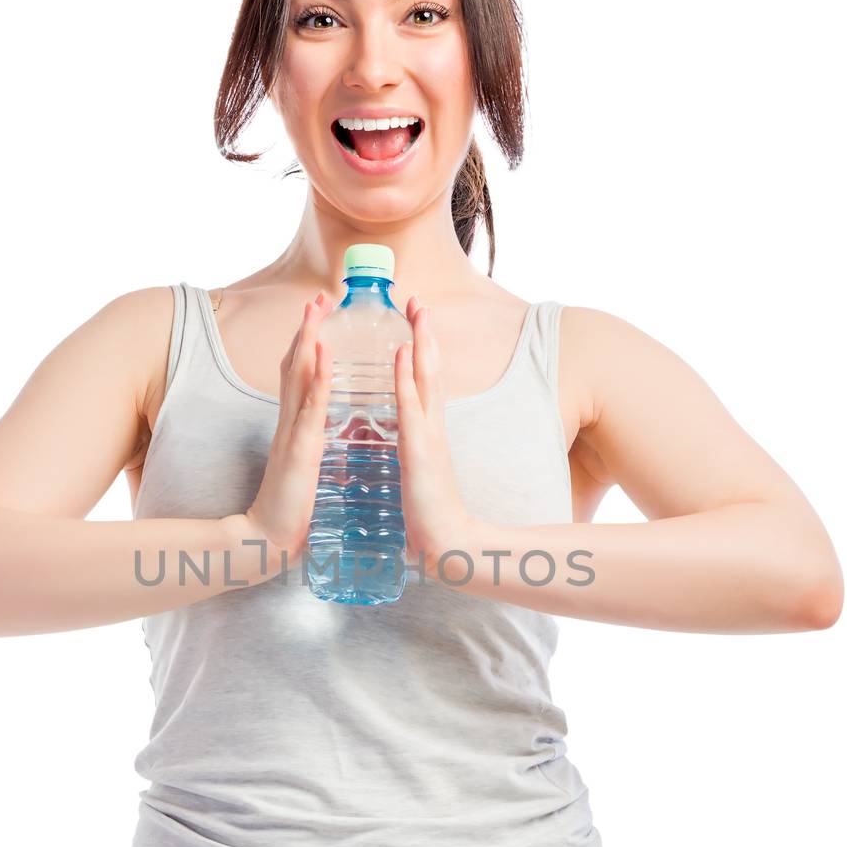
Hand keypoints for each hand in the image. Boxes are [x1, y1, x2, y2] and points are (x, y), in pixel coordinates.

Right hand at [242, 292, 333, 568]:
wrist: (269, 539)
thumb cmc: (290, 508)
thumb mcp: (303, 468)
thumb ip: (309, 447)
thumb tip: (319, 437)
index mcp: (296, 426)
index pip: (301, 375)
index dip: (309, 342)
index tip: (321, 315)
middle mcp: (291, 422)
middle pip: (296, 364)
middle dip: (307, 328)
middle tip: (320, 297)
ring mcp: (293, 433)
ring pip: (300, 378)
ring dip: (309, 342)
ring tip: (318, 310)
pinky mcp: (300, 450)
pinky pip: (310, 408)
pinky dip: (318, 380)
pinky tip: (325, 357)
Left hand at [394, 298, 476, 569]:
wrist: (445, 547)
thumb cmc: (428, 518)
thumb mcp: (417, 477)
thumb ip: (411, 459)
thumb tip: (403, 452)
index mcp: (428, 433)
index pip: (425, 382)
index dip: (422, 350)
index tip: (415, 321)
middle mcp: (432, 428)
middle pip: (431, 370)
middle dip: (426, 333)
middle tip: (418, 299)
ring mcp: (427, 437)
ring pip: (425, 380)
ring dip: (420, 343)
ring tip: (415, 309)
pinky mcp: (418, 452)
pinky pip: (410, 408)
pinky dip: (405, 379)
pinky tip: (400, 354)